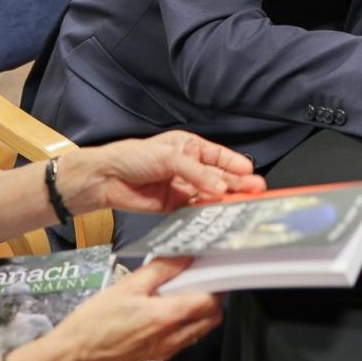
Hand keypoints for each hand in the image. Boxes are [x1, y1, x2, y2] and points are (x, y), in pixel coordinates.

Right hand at [53, 259, 222, 360]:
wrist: (75, 352)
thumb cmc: (96, 320)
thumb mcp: (128, 286)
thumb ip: (161, 269)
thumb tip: (184, 256)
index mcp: (167, 317)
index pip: (210, 301)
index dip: (216, 283)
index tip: (210, 268)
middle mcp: (172, 337)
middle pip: (212, 317)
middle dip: (213, 297)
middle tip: (199, 278)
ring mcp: (167, 349)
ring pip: (202, 329)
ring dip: (201, 311)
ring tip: (182, 292)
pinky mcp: (158, 355)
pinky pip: (186, 338)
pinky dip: (188, 323)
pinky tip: (169, 309)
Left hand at [76, 131, 263, 215]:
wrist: (106, 178)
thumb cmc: (132, 156)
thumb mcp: (169, 156)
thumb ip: (196, 173)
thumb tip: (219, 186)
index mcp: (190, 148)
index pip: (220, 156)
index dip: (236, 165)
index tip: (251, 173)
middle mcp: (189, 168)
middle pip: (219, 177)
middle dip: (237, 184)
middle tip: (255, 191)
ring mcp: (183, 187)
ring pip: (210, 195)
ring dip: (225, 199)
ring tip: (241, 204)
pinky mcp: (175, 206)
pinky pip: (196, 209)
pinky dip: (207, 211)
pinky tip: (218, 212)